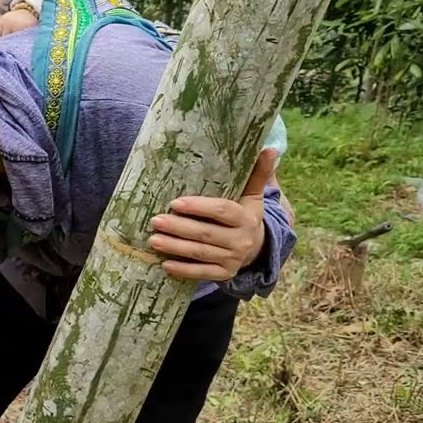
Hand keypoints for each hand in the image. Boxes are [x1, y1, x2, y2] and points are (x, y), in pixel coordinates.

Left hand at [148, 149, 276, 281]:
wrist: (256, 248)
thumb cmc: (244, 215)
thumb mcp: (252, 196)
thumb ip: (257, 174)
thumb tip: (268, 148)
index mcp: (246, 218)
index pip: (222, 211)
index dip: (199, 207)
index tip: (175, 202)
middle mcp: (241, 240)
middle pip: (206, 233)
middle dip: (180, 227)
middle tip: (155, 220)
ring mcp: (233, 259)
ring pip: (201, 253)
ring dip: (176, 247)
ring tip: (153, 240)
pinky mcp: (224, 274)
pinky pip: (202, 273)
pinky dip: (184, 270)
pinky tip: (165, 264)